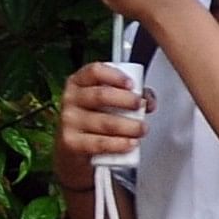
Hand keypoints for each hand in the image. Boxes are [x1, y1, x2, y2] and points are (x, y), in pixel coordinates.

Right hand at [54, 60, 148, 185]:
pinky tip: (131, 143)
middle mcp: (71, 98)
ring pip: (104, 122)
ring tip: (142, 129)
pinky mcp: (71, 142)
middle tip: (141, 106)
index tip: (132, 84)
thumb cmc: (95, 117)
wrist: (73, 146)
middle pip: (101, 95)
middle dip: (126, 100)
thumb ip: (131, 94)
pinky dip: (119, 144)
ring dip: (129, 126)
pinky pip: (99, 143)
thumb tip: (148, 100)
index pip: (94, 71)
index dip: (115, 76)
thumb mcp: (108, 100)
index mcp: (79, 82)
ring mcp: (69, 121)